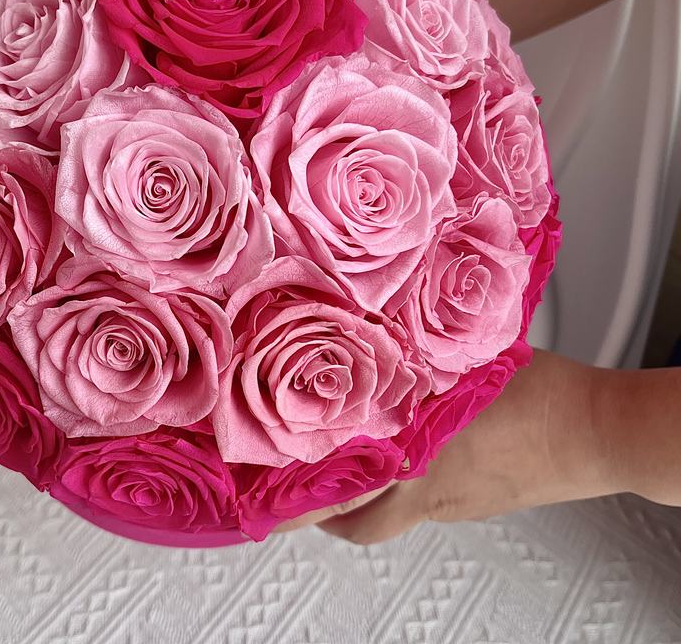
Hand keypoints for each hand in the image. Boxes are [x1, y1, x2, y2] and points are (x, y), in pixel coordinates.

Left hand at [275, 350, 628, 542]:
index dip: (295, 490)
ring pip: (387, 517)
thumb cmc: (539, 396)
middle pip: (356, 522)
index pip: (337, 488)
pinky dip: (400, 487)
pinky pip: (422, 505)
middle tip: (295, 489)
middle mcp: (426, 491)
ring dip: (360, 500)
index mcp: (414, 458)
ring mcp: (451, 504)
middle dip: (319, 511)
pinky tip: (404, 455)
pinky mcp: (473, 503)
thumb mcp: (459, 363)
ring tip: (340, 471)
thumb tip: (375, 335)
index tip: (263, 483)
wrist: (594, 431)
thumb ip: (411, 357)